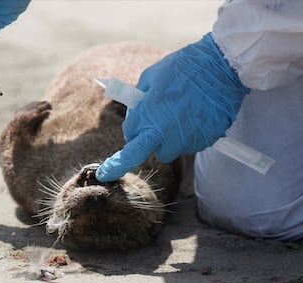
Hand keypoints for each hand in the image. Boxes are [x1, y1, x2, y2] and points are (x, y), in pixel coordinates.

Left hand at [96, 33, 249, 181]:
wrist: (221, 65)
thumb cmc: (181, 67)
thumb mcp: (150, 77)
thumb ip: (138, 100)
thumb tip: (135, 112)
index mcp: (148, 121)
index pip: (129, 150)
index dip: (126, 146)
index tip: (107, 172)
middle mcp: (166, 136)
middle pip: (154, 150)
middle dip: (154, 138)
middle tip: (162, 117)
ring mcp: (188, 140)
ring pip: (175, 146)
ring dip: (175, 134)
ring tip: (184, 108)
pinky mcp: (206, 140)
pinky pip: (193, 141)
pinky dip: (193, 131)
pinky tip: (198, 111)